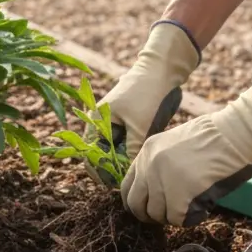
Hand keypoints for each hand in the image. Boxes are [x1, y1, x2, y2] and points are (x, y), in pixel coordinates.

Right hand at [86, 22, 199, 180]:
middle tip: (128, 179)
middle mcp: (102, 121)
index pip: (88, 153)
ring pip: (116, 148)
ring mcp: (116, 119)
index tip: (113, 183)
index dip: (99, 170)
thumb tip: (128, 174)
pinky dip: (133, 148)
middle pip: (102, 152)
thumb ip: (132, 152)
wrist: (162, 69)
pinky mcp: (129, 118)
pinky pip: (127, 140)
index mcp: (97, 120)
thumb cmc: (147, 94)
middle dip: (113, 166)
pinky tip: (144, 154)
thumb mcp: (140, 126)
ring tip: (137, 168)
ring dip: (124, 158)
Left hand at [121, 75, 251, 226]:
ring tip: (193, 203)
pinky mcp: (179, 196)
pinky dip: (192, 217)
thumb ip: (160, 164)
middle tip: (169, 215)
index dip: (137, 202)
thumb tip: (155, 193)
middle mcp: (149, 166)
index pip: (127, 186)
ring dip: (174, 215)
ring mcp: (162, 181)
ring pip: (158, 215)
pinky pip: (178, 220)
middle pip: (137, 205)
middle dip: (151, 215)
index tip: (148, 209)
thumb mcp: (175, 144)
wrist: (234, 135)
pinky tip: (203, 205)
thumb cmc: (215, 138)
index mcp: (146, 151)